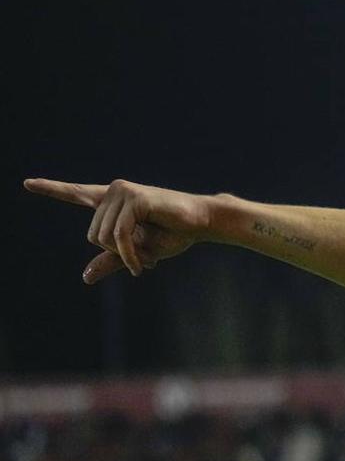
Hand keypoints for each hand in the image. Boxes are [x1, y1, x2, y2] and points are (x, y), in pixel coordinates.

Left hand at [24, 178, 212, 282]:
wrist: (201, 223)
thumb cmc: (173, 234)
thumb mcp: (138, 251)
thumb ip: (110, 260)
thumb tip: (85, 277)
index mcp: (112, 202)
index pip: (76, 193)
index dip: (51, 189)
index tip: (27, 183)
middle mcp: (113, 191)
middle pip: (93, 235)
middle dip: (116, 253)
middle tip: (142, 257)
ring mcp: (123, 192)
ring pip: (104, 237)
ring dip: (125, 255)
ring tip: (148, 256)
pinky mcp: (135, 199)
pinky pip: (119, 236)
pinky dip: (129, 255)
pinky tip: (144, 263)